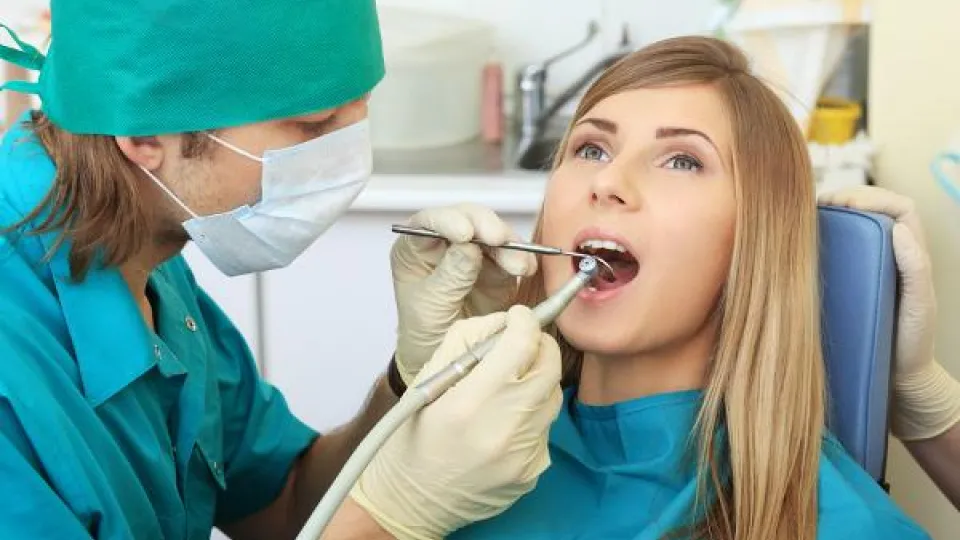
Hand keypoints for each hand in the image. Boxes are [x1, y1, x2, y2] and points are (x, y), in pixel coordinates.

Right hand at [350, 306, 562, 539]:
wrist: (410, 504)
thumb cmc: (410, 439)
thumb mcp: (427, 382)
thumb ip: (466, 343)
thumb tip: (504, 322)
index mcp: (469, 403)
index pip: (521, 345)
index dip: (524, 322)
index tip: (519, 317)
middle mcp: (503, 430)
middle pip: (549, 367)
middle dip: (538, 346)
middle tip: (520, 344)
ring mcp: (522, 455)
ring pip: (551, 396)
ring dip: (534, 382)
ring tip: (504, 388)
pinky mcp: (532, 472)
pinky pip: (544, 428)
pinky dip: (529, 415)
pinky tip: (502, 423)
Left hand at [391, 204, 536, 384]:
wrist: (446, 361)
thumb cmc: (425, 333)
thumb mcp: (430, 307)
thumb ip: (449, 277)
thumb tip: (469, 246)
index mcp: (415, 248)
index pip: (428, 222)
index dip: (448, 220)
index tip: (465, 232)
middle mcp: (445, 244)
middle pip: (467, 219)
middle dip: (485, 226)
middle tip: (498, 239)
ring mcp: (474, 254)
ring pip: (494, 234)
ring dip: (509, 246)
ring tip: (519, 266)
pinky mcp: (497, 268)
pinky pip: (512, 256)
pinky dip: (522, 260)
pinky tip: (525, 269)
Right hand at [819, 186, 959, 439]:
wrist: (901, 383)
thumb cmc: (912, 346)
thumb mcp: (918, 306)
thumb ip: (914, 267)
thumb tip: (899, 228)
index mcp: (911, 253)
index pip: (897, 205)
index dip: (870, 194)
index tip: (840, 203)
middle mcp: (891, 255)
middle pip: (871, 209)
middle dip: (844, 198)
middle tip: (814, 207)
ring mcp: (870, 269)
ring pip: (853, 228)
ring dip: (831, 217)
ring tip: (803, 221)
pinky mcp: (852, 284)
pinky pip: (838, 253)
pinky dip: (821, 242)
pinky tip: (799, 249)